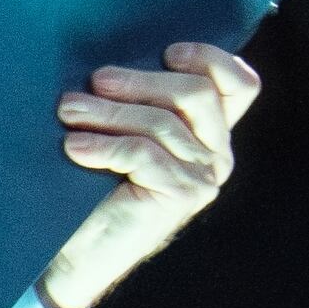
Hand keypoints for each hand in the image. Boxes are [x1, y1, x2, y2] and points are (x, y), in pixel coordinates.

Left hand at [38, 42, 260, 307]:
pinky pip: (143, 153)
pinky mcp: (181, 196)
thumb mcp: (119, 135)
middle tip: (93, 81)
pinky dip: (104, 144)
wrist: (75, 256)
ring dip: (109, 112)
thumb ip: (135, 103)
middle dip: (141, 81)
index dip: (212, 59)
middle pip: (195, 94)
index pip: (240, 85)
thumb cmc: (90, 190)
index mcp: (210, 132)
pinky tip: (73, 146)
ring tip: (68, 110)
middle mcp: (217, 154)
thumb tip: (108, 63)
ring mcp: (203, 177)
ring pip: (163, 123)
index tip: (168, 51)